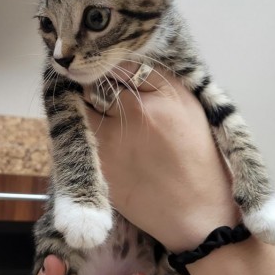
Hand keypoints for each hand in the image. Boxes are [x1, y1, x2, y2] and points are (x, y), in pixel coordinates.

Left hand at [85, 67, 239, 252]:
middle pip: (95, 83)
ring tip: (100, 121)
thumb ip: (156, 83)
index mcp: (164, 93)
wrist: (197, 211)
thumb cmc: (196, 157)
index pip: (120, 64)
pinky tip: (99, 142)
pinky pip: (77, 137)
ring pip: (81, 108)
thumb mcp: (188, 108)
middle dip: (93, 87)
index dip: (109, 68)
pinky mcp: (99, 163)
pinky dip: (82, 134)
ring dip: (84, 110)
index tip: (107, 73)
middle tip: (99, 97)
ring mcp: (113, 138)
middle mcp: (136, 110)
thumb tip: (118, 64)